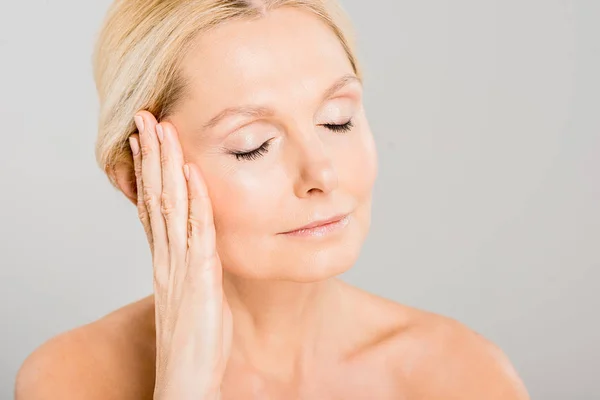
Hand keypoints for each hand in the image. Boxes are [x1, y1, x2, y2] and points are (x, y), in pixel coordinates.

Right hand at [129, 111, 231, 399]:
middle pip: (156, 197)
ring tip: (161, 130)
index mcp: (166, 261)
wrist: (187, 377)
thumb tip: (204, 246)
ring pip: (169, 206)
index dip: (149, 172)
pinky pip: (196, 232)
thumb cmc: (196, 340)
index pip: (153, 207)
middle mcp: (166, 258)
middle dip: (152, 156)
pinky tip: (192, 173)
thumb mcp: (194, 294)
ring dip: (165, 166)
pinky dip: (193, 200)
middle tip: (147, 119)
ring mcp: (178, 266)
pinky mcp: (197, 278)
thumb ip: (195, 267)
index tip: (147, 141)